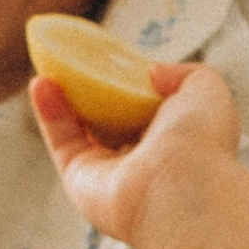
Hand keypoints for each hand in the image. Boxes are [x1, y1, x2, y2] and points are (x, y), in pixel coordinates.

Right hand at [30, 58, 238, 248]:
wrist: (180, 187)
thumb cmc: (200, 140)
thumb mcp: (206, 88)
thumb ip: (182, 72)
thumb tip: (151, 71)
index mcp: (172, 143)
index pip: (144, 113)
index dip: (128, 87)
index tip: (112, 62)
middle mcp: (141, 161)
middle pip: (107, 121)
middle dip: (89, 91)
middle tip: (74, 60)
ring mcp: (109, 173)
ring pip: (78, 130)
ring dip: (62, 96)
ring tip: (51, 63)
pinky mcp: (80, 182)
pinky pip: (61, 141)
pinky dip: (49, 111)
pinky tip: (42, 82)